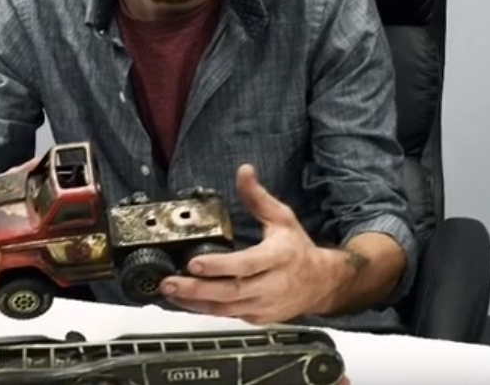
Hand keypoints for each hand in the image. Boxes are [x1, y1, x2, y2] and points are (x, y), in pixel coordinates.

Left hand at [161, 164, 340, 324]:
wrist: (320, 284)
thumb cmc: (297, 250)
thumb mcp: (282, 218)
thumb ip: (258, 197)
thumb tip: (244, 172)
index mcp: (279, 256)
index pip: (247, 264)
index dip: (220, 266)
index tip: (194, 263)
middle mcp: (272, 284)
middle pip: (231, 291)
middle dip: (197, 289)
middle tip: (169, 283)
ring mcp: (264, 305)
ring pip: (226, 308)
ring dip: (195, 302)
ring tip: (170, 292)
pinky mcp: (257, 318)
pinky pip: (228, 315)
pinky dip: (206, 309)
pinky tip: (187, 302)